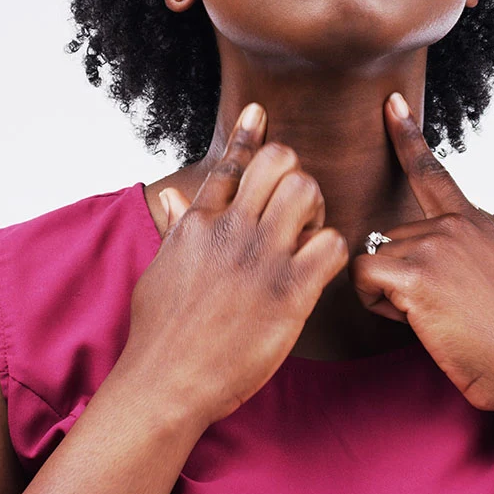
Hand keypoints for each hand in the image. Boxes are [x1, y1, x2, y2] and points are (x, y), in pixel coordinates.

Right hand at [123, 104, 349, 426]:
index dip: (248, 132)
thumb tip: (169, 194)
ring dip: (316, 209)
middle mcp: (232, 229)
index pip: (231, 162)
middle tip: (295, 210)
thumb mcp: (160, 268)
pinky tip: (319, 271)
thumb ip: (175, 226)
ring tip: (306, 238)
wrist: (165, 383)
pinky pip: (332, 245)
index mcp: (201, 222)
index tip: (259, 110)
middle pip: (279, 162)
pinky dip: (333, 253)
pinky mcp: (290, 293)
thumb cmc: (160, 331)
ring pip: (307, 190)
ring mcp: (261, 258)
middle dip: (295, 176)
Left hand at [349, 92, 493, 413]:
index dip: (407, 135)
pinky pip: (362, 275)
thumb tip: (418, 249)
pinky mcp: (416, 272)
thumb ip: (456, 248)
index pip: (432, 171)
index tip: (390, 102)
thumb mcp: (490, 271)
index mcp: (472, 221)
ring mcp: (435, 243)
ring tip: (433, 315)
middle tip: (437, 307)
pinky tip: (415, 318)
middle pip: (385, 237)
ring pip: (371, 257)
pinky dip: (375, 302)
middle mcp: (453, 223)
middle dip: (395, 275)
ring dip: (387, 291)